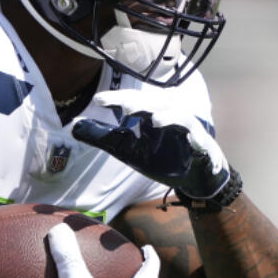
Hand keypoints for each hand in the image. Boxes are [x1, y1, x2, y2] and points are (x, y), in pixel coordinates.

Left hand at [72, 89, 230, 198]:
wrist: (192, 179)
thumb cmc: (162, 159)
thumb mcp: (127, 150)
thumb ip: (103, 137)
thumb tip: (74, 126)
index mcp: (151, 114)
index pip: (134, 101)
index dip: (118, 98)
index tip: (98, 100)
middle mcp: (170, 117)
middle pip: (157, 103)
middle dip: (142, 102)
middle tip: (125, 105)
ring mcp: (188, 131)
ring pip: (181, 117)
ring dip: (170, 116)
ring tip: (154, 120)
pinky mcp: (204, 146)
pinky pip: (202, 140)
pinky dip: (198, 140)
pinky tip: (191, 141)